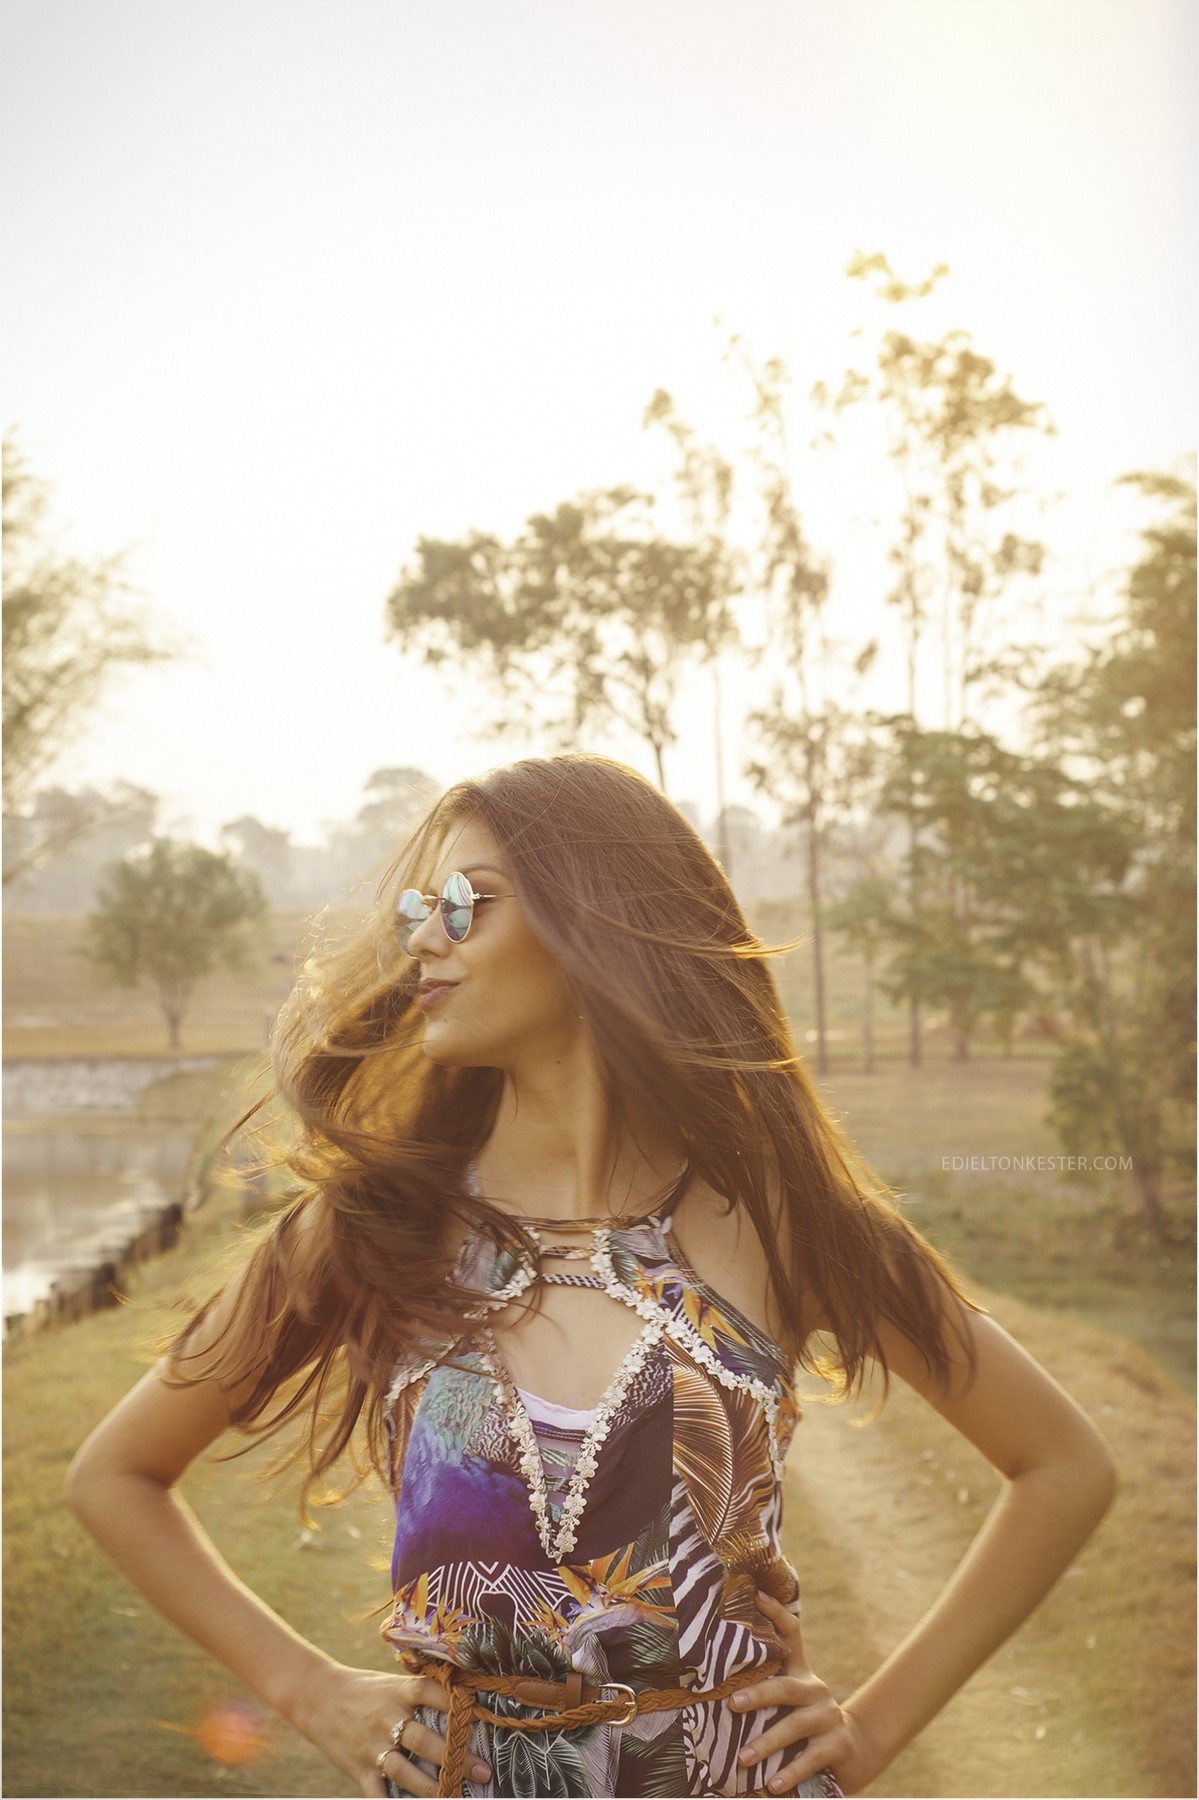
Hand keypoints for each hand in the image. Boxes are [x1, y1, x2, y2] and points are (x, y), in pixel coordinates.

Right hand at [293, 1662, 491, 1797]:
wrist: (317, 1696)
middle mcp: (387, 1718)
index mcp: (399, 1692)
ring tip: (455, 1795)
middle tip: (483, 1770)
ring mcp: (372, 1746)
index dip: (459, 1705)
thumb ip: (421, 1694)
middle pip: (425, 1740)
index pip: (434, 1695)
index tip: (485, 1717)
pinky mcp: (359, 1769)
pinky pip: (378, 1793)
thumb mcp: (392, 1684)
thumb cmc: (364, 1689)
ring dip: (432, 1787)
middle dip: (456, 1757)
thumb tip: (463, 1699)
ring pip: (405, 1771)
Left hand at [728, 1592, 883, 1796]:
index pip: (791, 1634)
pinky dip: (790, 1773)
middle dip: (758, 1694)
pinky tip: (772, 1785)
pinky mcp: (837, 1744)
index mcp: (800, 1673)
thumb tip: (719, 1681)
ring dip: (767, 1743)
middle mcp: (814, 1689)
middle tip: (732, 1703)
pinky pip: (810, 1759)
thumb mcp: (788, 1702)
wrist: (852, 1752)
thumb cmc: (804, 1724)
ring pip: (795, 1726)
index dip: (776, 1613)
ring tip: (743, 1758)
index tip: (756, 1594)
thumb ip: (765, 1687)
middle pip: (785, 1686)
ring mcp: (828, 1716)